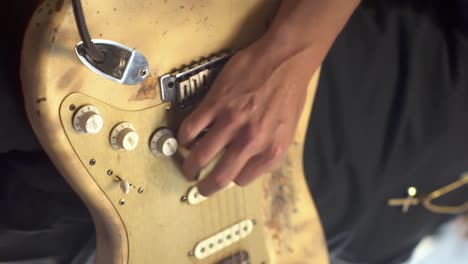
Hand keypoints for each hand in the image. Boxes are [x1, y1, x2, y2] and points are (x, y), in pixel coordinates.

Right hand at [177, 34, 317, 195]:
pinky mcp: (216, 103)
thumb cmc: (289, 91)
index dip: (231, 177)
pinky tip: (186, 139)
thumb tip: (250, 162)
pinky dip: (184, 137)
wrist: (285, 59)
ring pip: (201, 156)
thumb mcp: (287, 130)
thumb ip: (268, 149)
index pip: (243, 179)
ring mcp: (231, 122)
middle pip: (220, 177)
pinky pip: (192, 128)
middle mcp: (251, 141)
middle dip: (205, 187)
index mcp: (271, 150)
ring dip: (190, 165)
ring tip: (187, 166)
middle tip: (198, 186)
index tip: (225, 173)